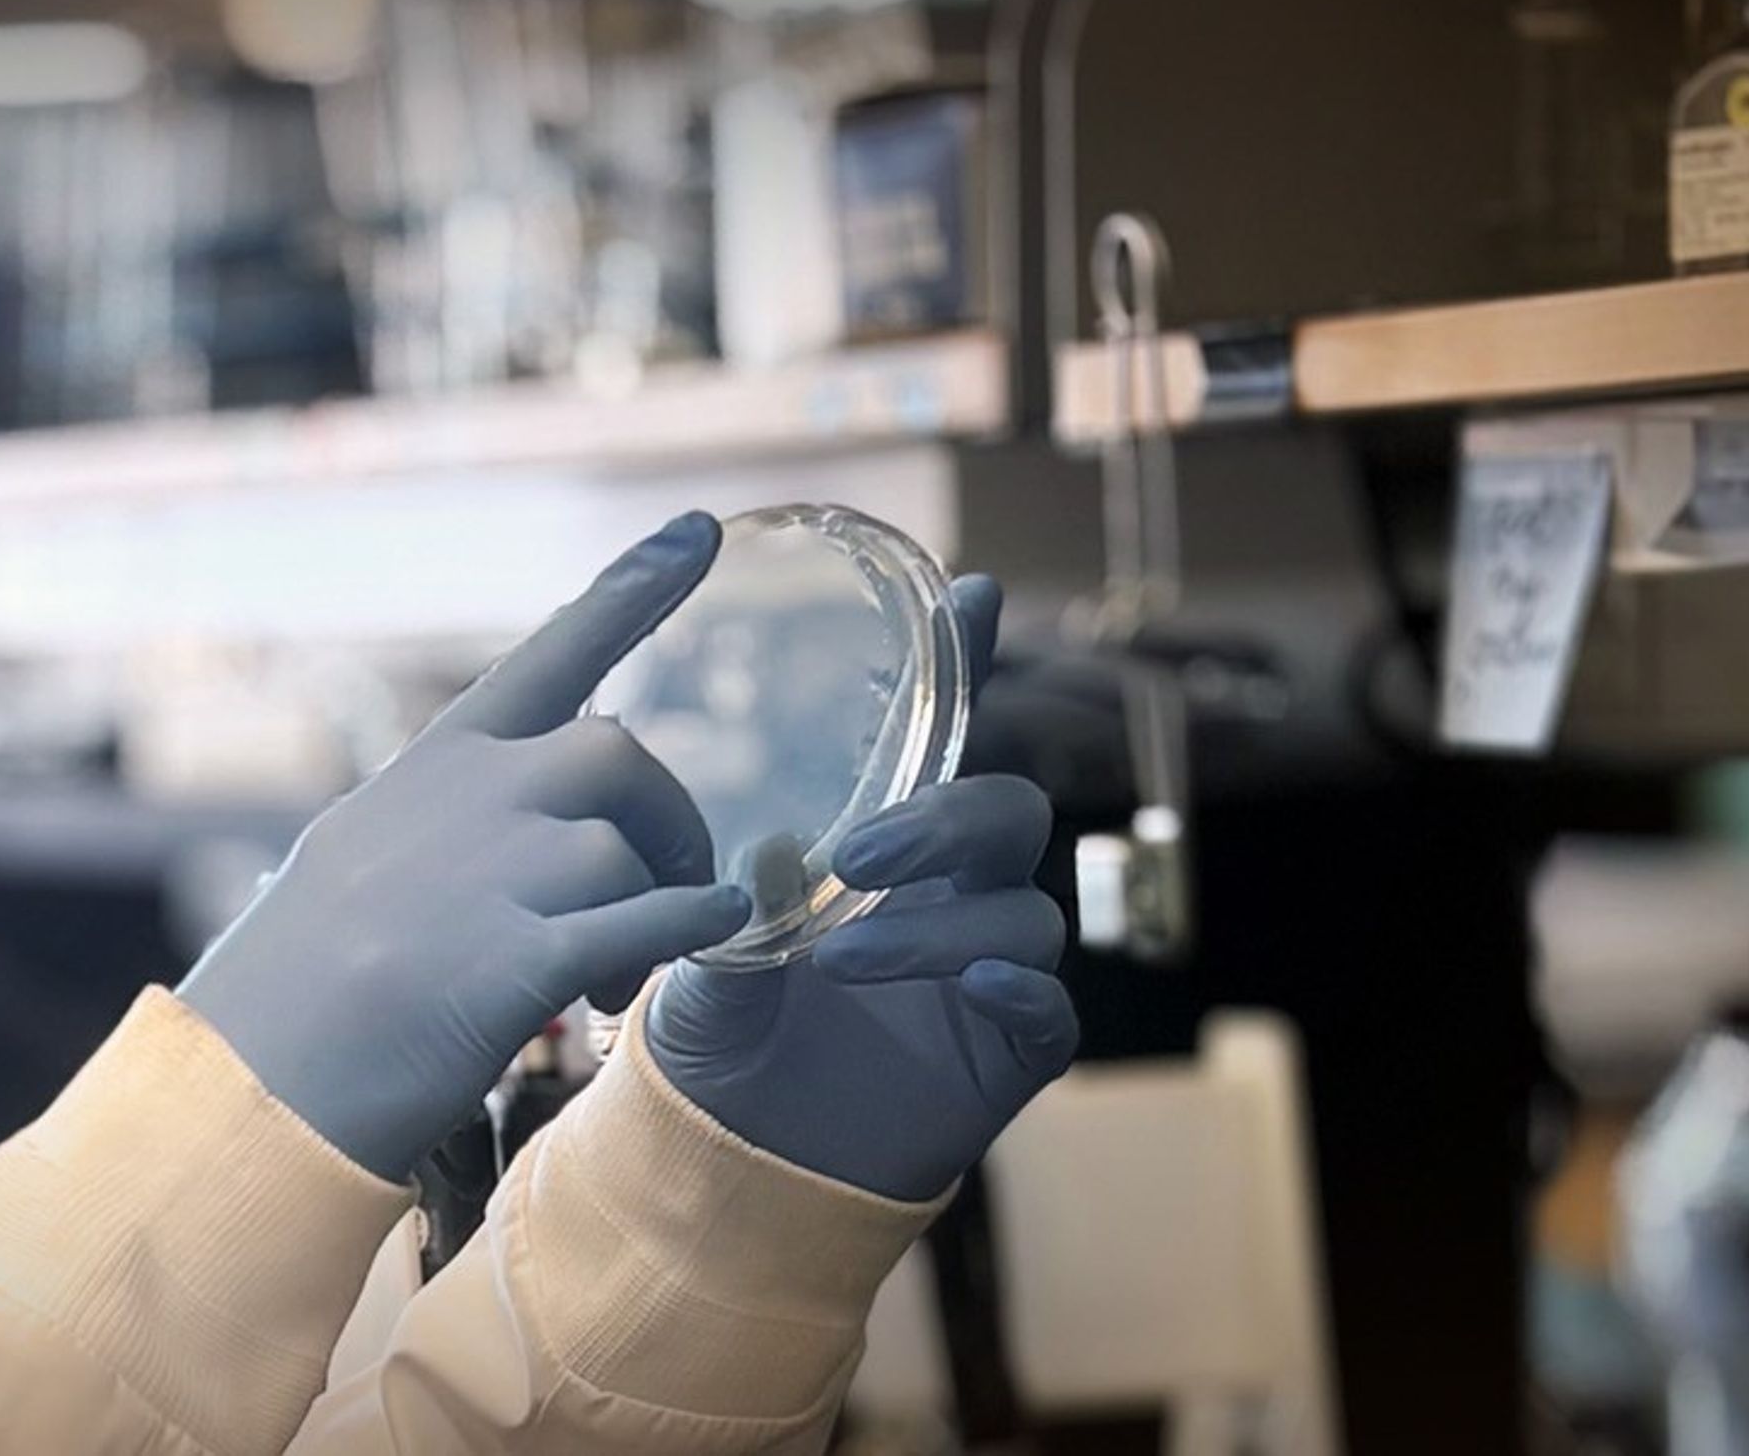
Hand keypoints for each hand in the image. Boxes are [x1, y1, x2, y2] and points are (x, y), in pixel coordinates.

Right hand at [178, 514, 753, 1179]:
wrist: (249, 1085)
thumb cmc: (294, 993)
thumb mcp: (355, 864)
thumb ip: (438, 830)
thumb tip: (506, 840)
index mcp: (432, 769)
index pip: (550, 652)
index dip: (634, 588)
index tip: (701, 529)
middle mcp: (465, 800)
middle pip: (616, 755)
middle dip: (667, 819)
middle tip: (670, 891)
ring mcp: (489, 874)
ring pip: (625, 844)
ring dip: (659, 902)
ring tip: (616, 979)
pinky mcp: (515, 959)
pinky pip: (647, 923)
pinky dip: (694, 927)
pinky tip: (713, 938)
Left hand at [640, 575, 1079, 1201]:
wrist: (722, 1157)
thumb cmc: (716, 1030)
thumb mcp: (696, 948)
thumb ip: (734, 897)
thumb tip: (769, 851)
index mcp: (885, 840)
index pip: (940, 738)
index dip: (968, 665)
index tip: (976, 592)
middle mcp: (950, 890)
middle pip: (1008, 811)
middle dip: (947, 817)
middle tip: (861, 849)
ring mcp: (987, 966)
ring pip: (1030, 905)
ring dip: (943, 920)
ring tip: (847, 952)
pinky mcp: (1007, 1050)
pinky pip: (1053, 1006)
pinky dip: (1021, 987)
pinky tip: (975, 984)